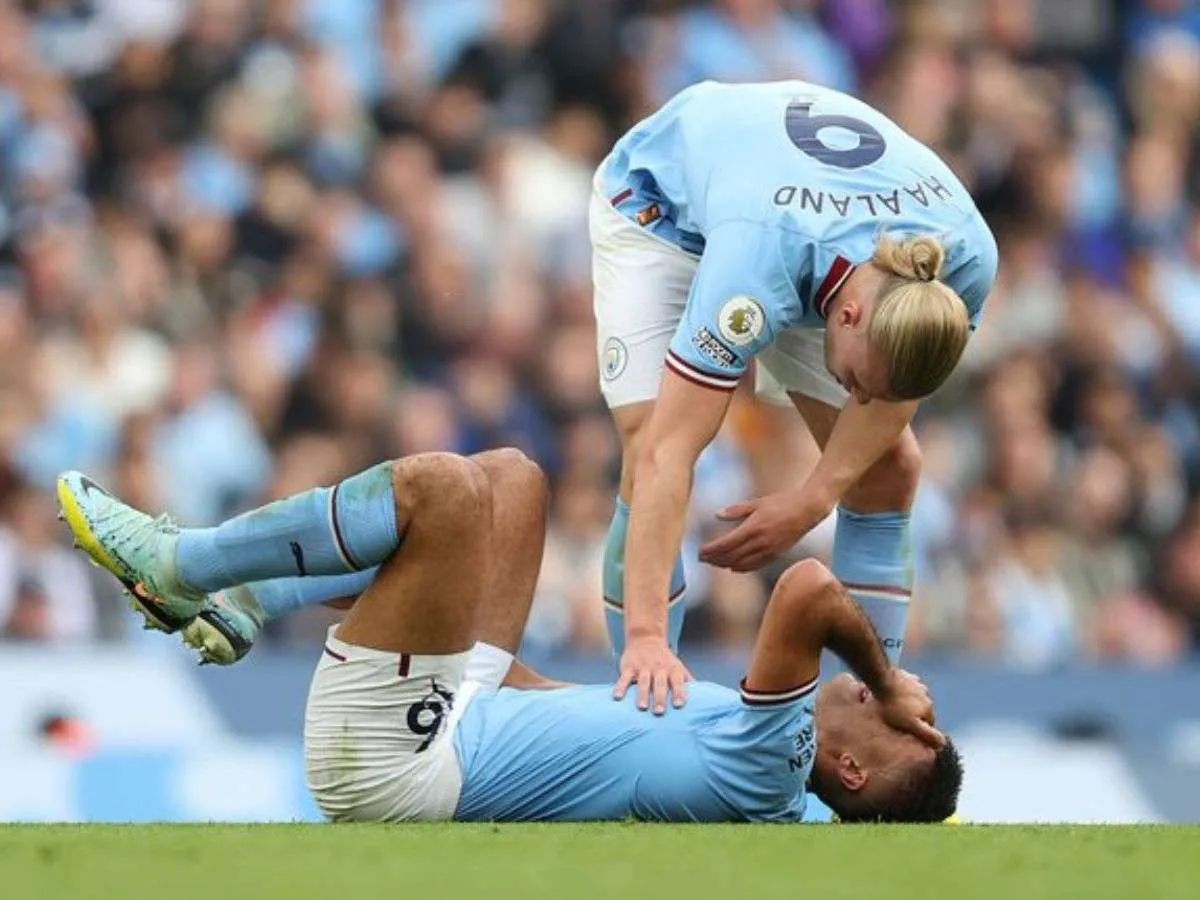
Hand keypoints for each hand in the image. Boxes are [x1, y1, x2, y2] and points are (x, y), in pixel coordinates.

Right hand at [613, 635, 691, 713]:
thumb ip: (687, 681)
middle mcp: (659, 668)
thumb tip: (703, 699)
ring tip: (642, 707)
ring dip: (642, 694)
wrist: (646, 638)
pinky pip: (624, 677)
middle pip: (660, 683)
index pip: (677, 681)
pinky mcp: (629, 666)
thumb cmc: (665, 660)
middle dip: (659, 697)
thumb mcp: (678, 667)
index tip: (679, 705)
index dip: (679, 692)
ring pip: (643, 681)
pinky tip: (617, 697)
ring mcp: (643, 667)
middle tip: (659, 712)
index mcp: (672, 669)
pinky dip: (620, 686)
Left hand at [699, 488, 833, 571]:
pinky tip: (733, 568)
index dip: (711, 550)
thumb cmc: (782, 502)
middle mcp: (760, 542)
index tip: (699, 552)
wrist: (808, 510)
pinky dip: (741, 568)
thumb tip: (716, 515)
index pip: (726, 544)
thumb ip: (736, 510)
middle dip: (714, 559)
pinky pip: (755, 566)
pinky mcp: (776, 554)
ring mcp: (769, 550)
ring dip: (725, 565)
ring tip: (714, 563)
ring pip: (742, 563)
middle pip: (731, 556)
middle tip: (701, 559)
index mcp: (753, 527)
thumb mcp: (758, 502)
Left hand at [875, 670, 944, 748]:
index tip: (906, 729)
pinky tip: (895, 694)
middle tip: (900, 718)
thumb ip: (928, 734)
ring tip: (896, 706)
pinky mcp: (907, 676)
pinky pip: (908, 687)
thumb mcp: (911, 724)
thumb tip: (942, 744)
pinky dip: (904, 692)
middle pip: (923, 711)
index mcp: (928, 708)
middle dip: (915, 716)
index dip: (918, 729)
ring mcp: (917, 684)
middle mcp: (927, 696)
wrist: (883, 680)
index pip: (929, 724)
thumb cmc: (894, 706)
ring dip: (910, 704)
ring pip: (916, 699)